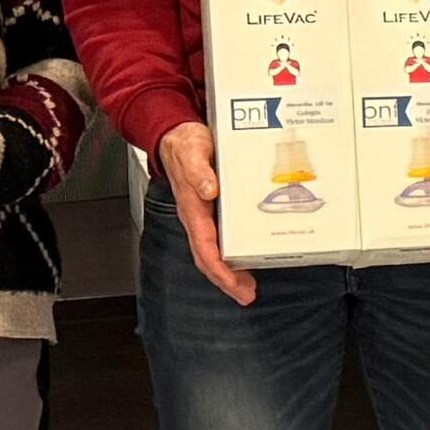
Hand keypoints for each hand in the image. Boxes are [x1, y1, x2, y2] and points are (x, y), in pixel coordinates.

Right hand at [159, 121, 253, 305]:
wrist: (178, 134)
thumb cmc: (184, 144)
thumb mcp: (192, 151)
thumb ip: (198, 170)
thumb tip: (208, 189)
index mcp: (192, 208)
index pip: (204, 247)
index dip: (219, 268)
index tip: (234, 283)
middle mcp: (198, 217)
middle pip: (210, 257)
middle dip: (227, 280)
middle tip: (247, 295)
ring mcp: (206, 215)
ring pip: (216, 251)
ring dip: (232, 271)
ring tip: (248, 287)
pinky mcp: (215, 210)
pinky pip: (223, 237)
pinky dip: (235, 252)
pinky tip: (250, 257)